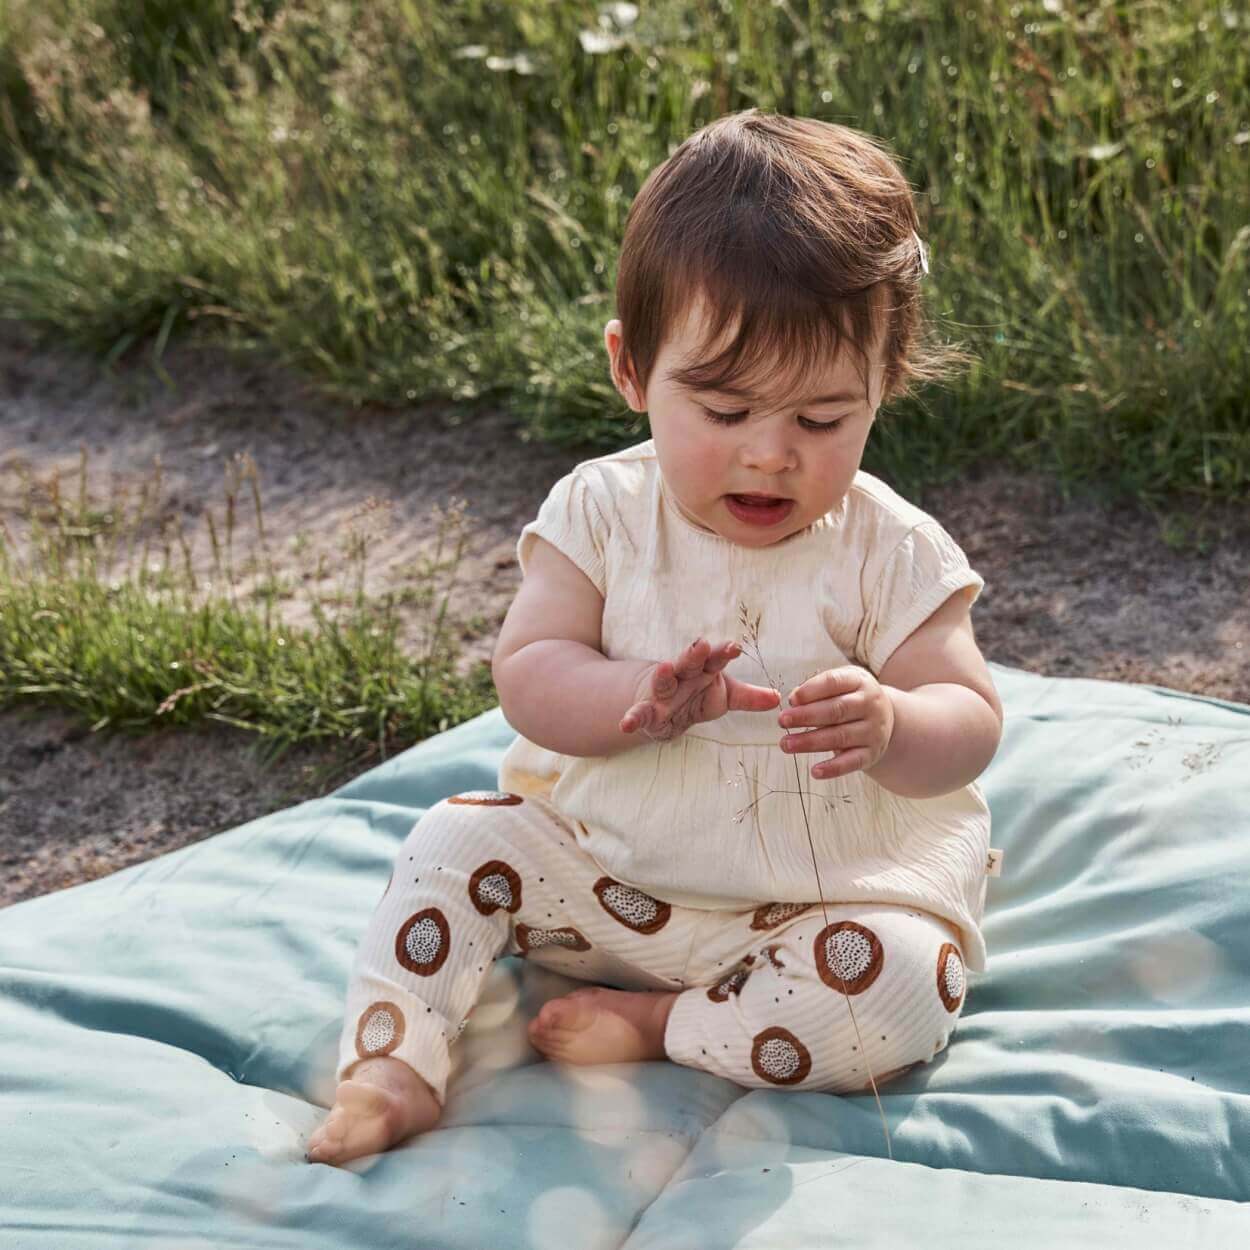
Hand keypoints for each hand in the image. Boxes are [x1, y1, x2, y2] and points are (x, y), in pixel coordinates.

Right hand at [620, 637, 780, 741]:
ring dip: (663, 675)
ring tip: (664, 668)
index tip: (735, 646)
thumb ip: (748, 698)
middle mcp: (680, 676)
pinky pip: (640, 714)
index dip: (724, 653)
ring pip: (662, 681)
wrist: (658, 705)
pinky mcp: (647, 711)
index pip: (715, 659)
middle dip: (694, 654)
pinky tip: (626, 724)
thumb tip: (778, 698)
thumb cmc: (694, 696)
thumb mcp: (723, 697)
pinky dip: (633, 718)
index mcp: (702, 670)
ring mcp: (661, 692)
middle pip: (687, 663)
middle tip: (702, 645)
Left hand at [777, 666, 895, 779]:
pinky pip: (852, 762)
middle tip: (782, 720)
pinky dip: (833, 768)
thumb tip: (794, 700)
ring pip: (840, 736)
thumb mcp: (839, 684)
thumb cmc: (851, 697)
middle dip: (806, 716)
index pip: (834, 682)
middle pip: (836, 710)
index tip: (791, 700)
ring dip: (810, 742)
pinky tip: (815, 771)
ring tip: (786, 744)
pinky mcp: (871, 753)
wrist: (885, 717)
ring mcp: (872, 730)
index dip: (811, 691)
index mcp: (859, 681)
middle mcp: (869, 705)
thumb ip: (816, 688)